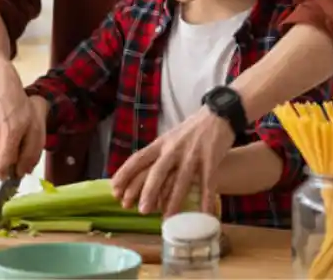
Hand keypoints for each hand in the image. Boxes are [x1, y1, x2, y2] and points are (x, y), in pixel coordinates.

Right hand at [0, 62, 43, 177]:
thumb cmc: (19, 105)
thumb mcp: (35, 127)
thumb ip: (31, 153)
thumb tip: (22, 173)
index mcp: (9, 133)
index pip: (2, 168)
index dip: (8, 174)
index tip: (14, 171)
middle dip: (3, 166)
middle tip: (11, 152)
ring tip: (2, 138)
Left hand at [111, 108, 233, 216]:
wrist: (218, 115)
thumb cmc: (190, 131)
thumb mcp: (169, 139)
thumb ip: (157, 155)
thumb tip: (140, 176)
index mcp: (160, 144)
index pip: (138, 159)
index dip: (125, 175)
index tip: (114, 190)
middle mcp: (173, 149)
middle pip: (157, 172)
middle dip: (147, 192)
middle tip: (141, 210)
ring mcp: (192, 154)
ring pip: (180, 180)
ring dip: (173, 201)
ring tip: (167, 218)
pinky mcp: (210, 159)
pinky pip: (207, 183)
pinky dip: (206, 199)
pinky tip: (204, 213)